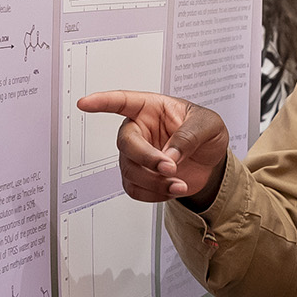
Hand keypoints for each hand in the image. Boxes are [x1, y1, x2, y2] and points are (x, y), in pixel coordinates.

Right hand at [75, 90, 228, 205]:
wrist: (211, 161)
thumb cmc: (205, 132)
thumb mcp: (208, 125)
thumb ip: (189, 136)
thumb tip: (169, 154)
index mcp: (152, 109)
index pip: (122, 101)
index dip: (102, 102)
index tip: (85, 103)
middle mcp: (139, 131)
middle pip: (126, 143)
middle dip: (146, 158)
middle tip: (170, 167)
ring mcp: (136, 156)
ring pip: (130, 170)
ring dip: (154, 181)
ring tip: (179, 184)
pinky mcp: (140, 177)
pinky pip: (135, 189)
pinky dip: (153, 194)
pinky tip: (171, 190)